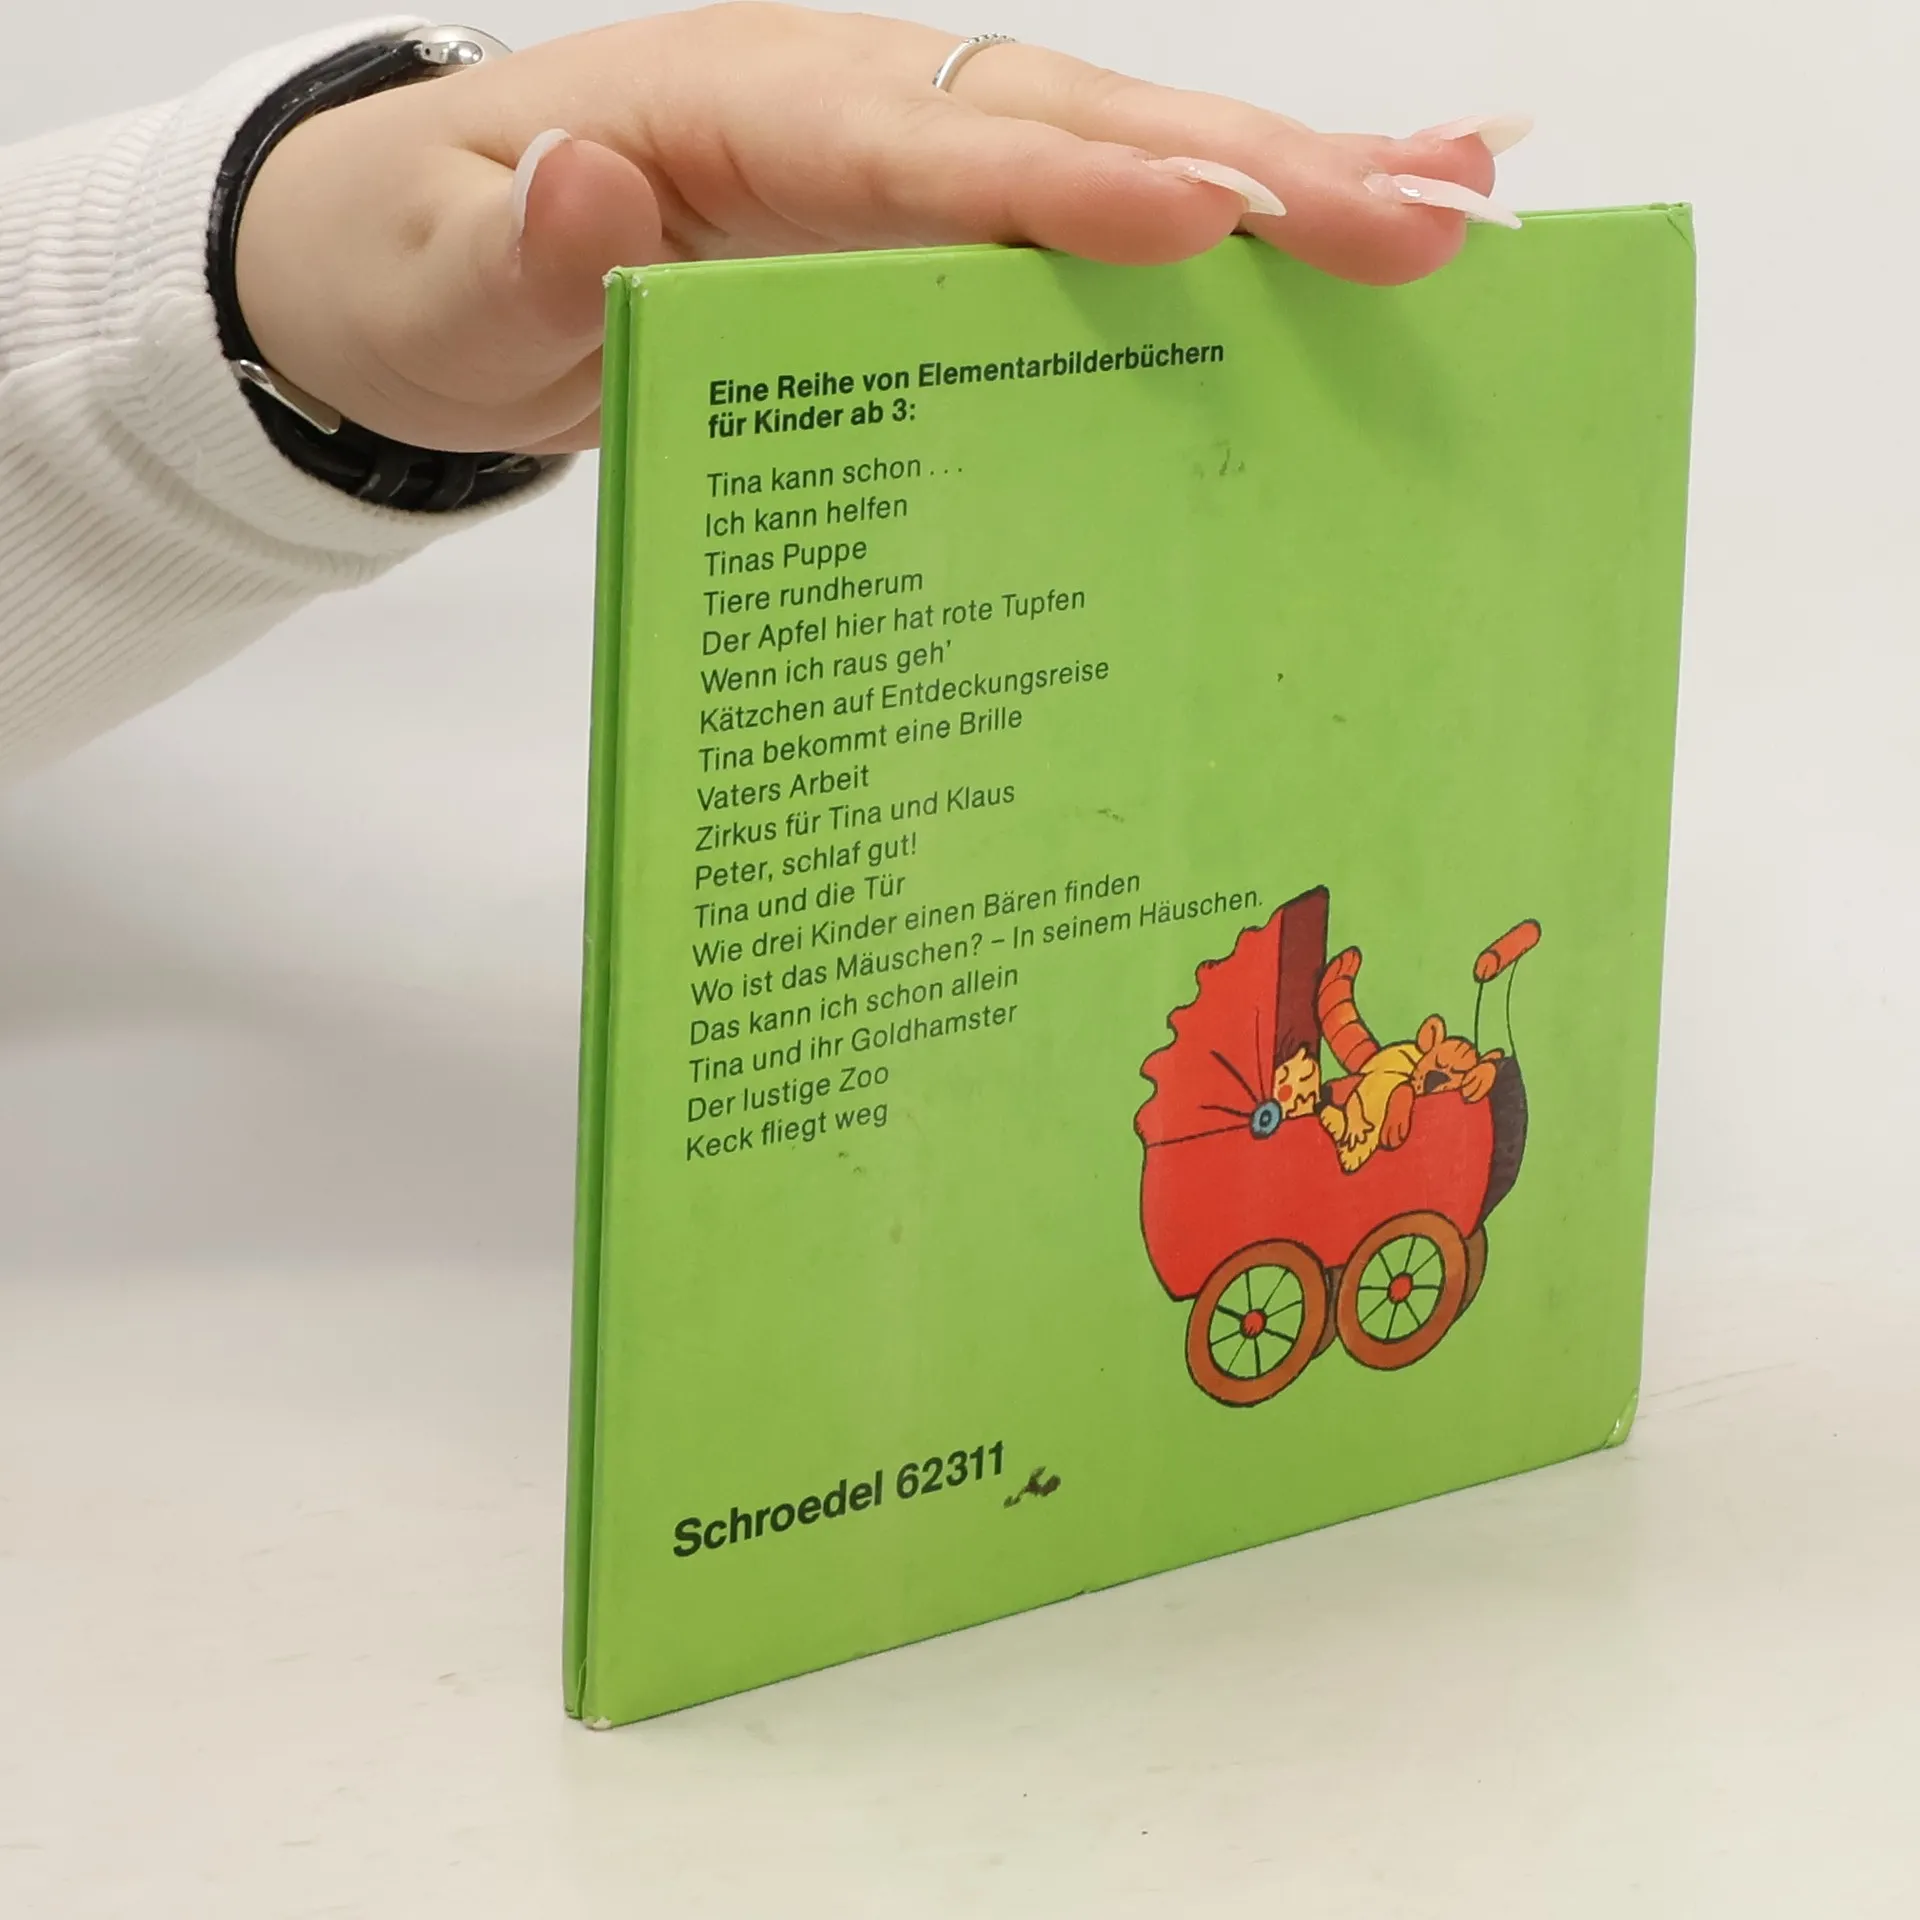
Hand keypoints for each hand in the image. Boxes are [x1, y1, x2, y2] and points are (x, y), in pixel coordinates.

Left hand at [235, 4, 1524, 455]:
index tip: (1209, 218)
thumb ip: (515, 252)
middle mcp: (858, 108)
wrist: (438, 260)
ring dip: (1289, 184)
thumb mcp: (435, 280)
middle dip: (1254, 175)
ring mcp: (909, 157)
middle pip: (1076, 127)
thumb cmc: (435, 267)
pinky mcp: (933, 222)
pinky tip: (1347, 227)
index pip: (927, 147)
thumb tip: (591, 185)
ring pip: (1118, 151)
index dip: (1069, 186)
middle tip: (1426, 221)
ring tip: (1456, 210)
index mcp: (744, 112)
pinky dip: (1227, 219)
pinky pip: (1092, 211)